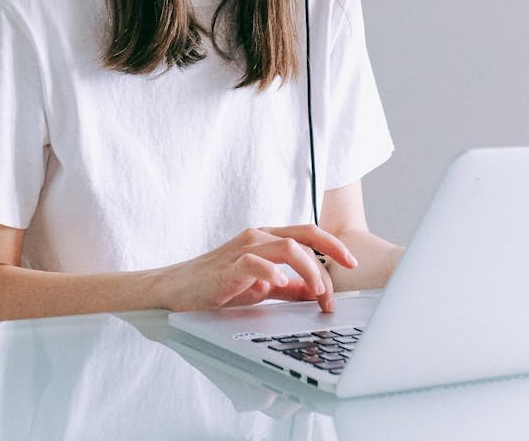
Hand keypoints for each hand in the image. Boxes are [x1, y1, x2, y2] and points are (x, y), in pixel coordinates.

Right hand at [159, 225, 357, 313]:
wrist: (176, 289)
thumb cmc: (217, 285)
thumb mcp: (261, 288)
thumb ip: (289, 288)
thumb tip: (317, 293)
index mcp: (267, 239)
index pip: (308, 233)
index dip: (334, 246)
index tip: (352, 265)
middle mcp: (257, 237)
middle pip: (304, 238)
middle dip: (327, 264)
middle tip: (334, 295)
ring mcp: (243, 248)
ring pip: (288, 247)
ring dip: (309, 270)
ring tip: (317, 294)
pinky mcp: (229, 266)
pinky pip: (256, 262)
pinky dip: (274, 273)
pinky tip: (282, 286)